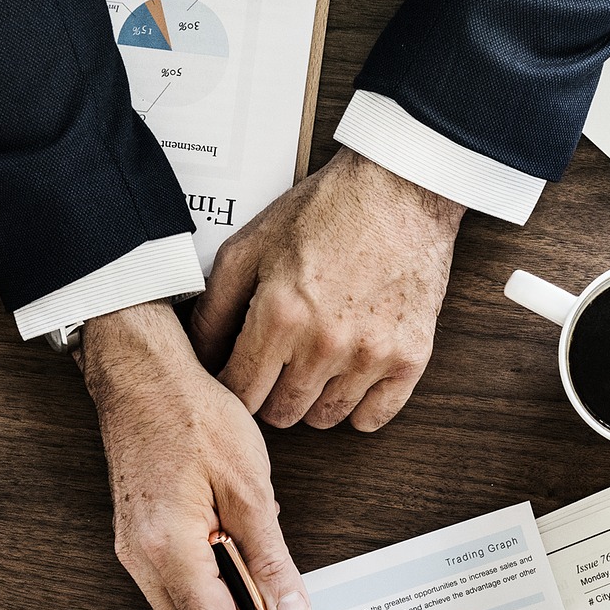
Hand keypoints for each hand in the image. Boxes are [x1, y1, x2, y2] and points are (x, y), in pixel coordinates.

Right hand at [78, 301, 308, 609]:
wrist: (144, 378)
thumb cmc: (193, 416)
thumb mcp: (250, 488)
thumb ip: (270, 558)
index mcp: (167, 548)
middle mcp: (141, 558)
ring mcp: (134, 550)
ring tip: (269, 603)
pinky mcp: (138, 539)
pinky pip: (173, 589)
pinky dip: (210, 595)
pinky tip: (241, 569)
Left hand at [190, 148, 463, 430]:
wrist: (401, 189)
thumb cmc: (327, 211)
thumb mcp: (251, 246)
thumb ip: (216, 306)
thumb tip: (199, 354)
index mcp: (279, 315)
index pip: (240, 392)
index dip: (232, 388)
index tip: (239, 376)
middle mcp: (324, 343)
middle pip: (280, 414)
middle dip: (269, 396)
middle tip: (276, 368)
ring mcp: (371, 354)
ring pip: (324, 419)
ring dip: (312, 401)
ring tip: (314, 366)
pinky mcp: (410, 357)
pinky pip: (373, 418)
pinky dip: (357, 407)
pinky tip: (349, 378)